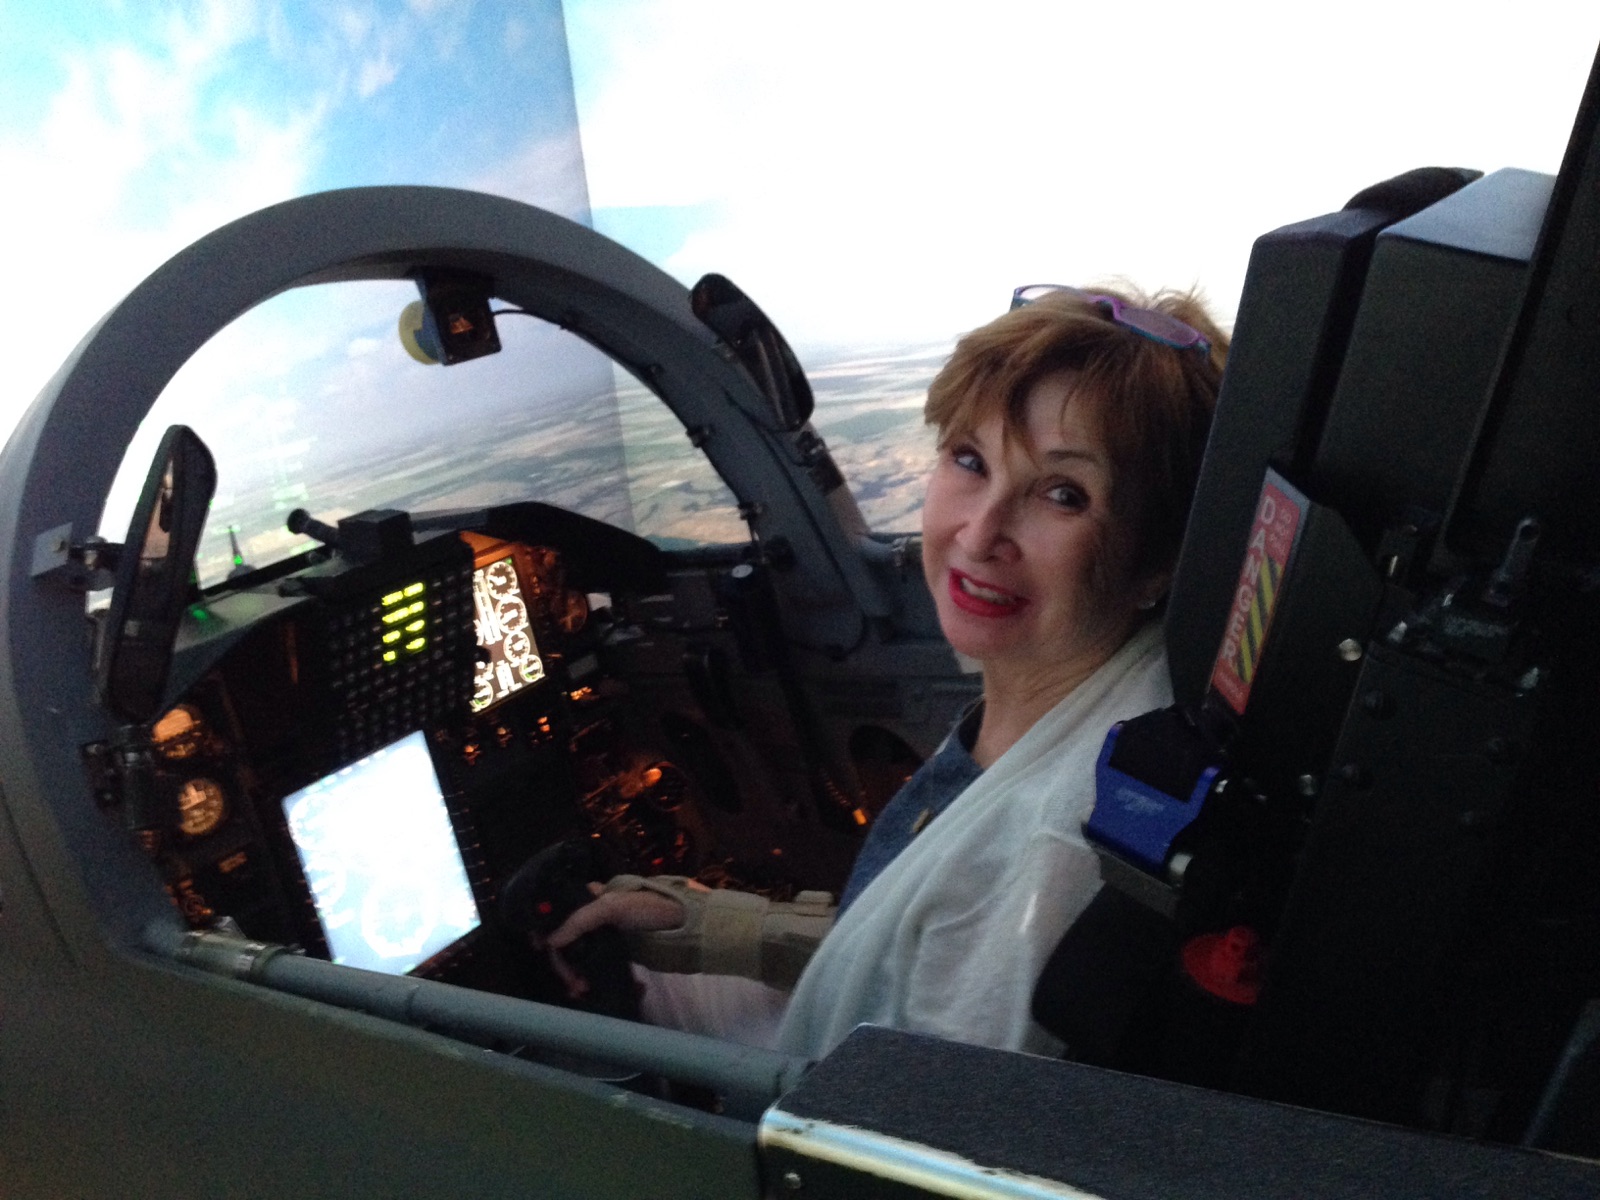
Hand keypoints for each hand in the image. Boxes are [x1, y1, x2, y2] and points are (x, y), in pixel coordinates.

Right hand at [541, 882, 685, 999]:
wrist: (687, 925)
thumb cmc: (651, 908)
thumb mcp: (613, 907)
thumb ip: (580, 921)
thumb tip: (551, 942)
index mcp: (593, 898)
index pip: (561, 913)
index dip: (548, 930)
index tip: (541, 949)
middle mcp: (597, 916)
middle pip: (569, 941)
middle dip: (565, 963)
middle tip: (573, 984)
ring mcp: (609, 936)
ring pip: (582, 957)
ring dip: (577, 974)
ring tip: (582, 991)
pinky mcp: (622, 953)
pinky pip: (600, 966)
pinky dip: (595, 978)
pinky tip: (595, 990)